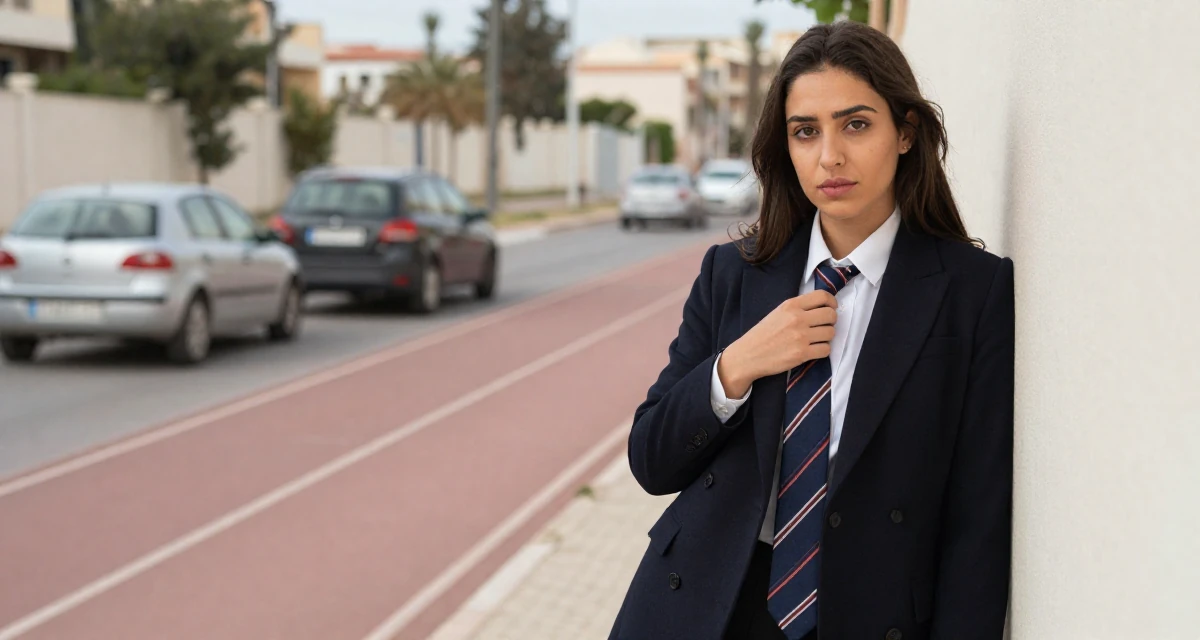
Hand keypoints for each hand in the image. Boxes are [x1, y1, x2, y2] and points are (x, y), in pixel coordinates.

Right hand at [717, 290, 837, 397]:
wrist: (748, 355)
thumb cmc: (763, 334)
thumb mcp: (778, 312)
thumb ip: (798, 308)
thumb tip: (823, 307)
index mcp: (791, 305)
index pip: (823, 296)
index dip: (832, 302)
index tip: (831, 308)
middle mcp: (797, 318)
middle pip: (831, 315)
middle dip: (831, 321)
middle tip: (823, 326)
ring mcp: (800, 337)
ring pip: (831, 333)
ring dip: (826, 337)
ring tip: (816, 339)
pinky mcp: (802, 354)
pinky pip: (826, 350)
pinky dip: (822, 350)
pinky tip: (812, 350)